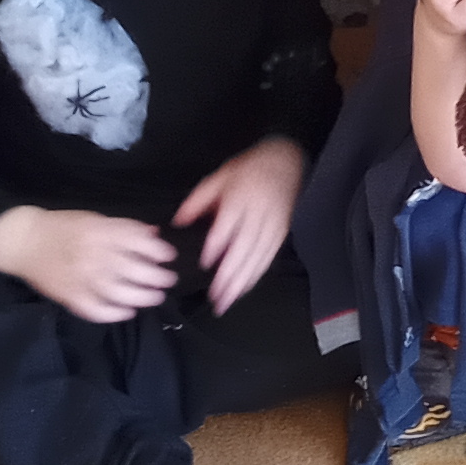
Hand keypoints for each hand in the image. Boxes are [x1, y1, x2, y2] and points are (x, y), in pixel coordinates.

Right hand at [0, 203, 181, 325]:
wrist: (24, 241)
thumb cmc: (63, 226)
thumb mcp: (95, 218)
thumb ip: (125, 227)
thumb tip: (155, 234)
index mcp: (101, 232)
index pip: (139, 243)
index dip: (159, 251)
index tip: (170, 256)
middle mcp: (94, 256)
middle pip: (134, 270)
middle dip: (157, 277)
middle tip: (169, 280)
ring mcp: (81, 279)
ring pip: (119, 293)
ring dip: (142, 297)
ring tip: (156, 297)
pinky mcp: (70, 297)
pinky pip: (96, 310)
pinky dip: (114, 314)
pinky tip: (127, 311)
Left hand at [177, 135, 303, 312]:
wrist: (286, 162)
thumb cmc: (248, 170)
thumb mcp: (220, 176)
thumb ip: (198, 200)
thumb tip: (179, 222)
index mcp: (241, 197)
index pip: (227, 226)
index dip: (216, 246)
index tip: (204, 264)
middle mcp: (259, 214)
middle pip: (244, 249)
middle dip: (229, 276)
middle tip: (215, 298)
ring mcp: (273, 225)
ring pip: (258, 258)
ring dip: (242, 283)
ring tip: (227, 302)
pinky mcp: (282, 233)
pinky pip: (268, 258)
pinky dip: (255, 276)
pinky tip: (244, 289)